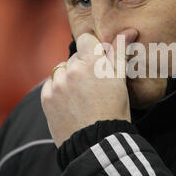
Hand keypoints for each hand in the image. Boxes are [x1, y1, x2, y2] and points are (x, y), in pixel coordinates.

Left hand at [41, 29, 137, 146]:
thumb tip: (128, 31)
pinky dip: (59, 89)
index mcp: (93, 63)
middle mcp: (72, 70)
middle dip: (84, 66)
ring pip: (62, 70)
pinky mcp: (47, 98)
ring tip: (82, 96)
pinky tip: (71, 102)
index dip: (93, 49)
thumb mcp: (120, 81)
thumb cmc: (114, 112)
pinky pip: (52, 84)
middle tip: (94, 85)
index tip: (99, 62)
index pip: (87, 39)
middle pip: (75, 57)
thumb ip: (120, 53)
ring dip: (70, 77)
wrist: (96, 144)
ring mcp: (57, 84)